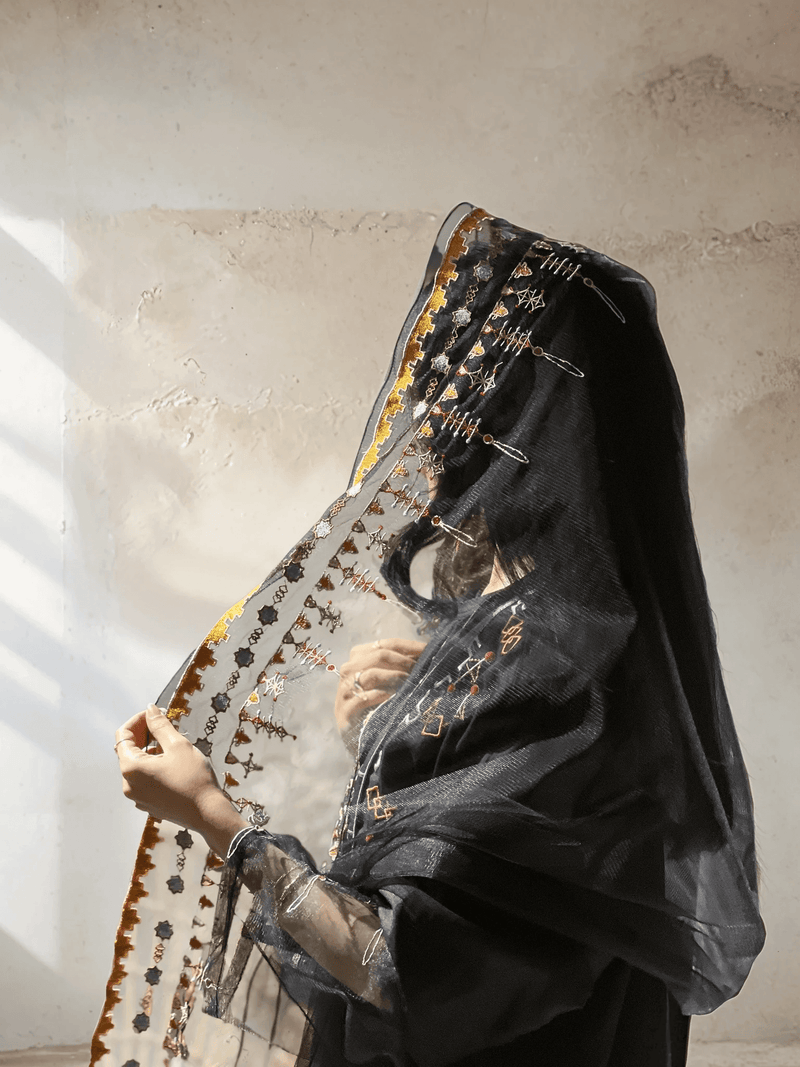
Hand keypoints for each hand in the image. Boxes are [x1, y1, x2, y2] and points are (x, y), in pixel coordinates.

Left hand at [115, 704, 245, 852]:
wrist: (208, 814)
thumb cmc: (194, 779)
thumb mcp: (178, 745)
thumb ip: (160, 725)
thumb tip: (150, 709)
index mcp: (131, 768)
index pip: (123, 735)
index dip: (138, 720)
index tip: (155, 713)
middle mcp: (128, 784)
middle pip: (127, 750)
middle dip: (143, 734)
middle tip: (163, 724)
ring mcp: (137, 797)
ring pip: (136, 765)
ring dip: (149, 750)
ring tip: (170, 743)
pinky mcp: (147, 804)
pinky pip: (144, 779)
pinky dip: (152, 766)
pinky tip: (170, 763)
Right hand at [334, 638, 425, 743]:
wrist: (362, 739)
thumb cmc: (379, 706)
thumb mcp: (389, 682)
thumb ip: (401, 667)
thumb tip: (428, 652)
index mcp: (359, 659)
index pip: (384, 644)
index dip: (408, 646)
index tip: (428, 652)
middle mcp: (348, 671)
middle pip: (377, 655)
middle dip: (404, 661)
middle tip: (421, 671)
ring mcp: (344, 692)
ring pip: (370, 674)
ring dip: (395, 677)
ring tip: (411, 684)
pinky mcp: (344, 712)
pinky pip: (363, 699)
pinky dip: (381, 696)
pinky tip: (395, 698)